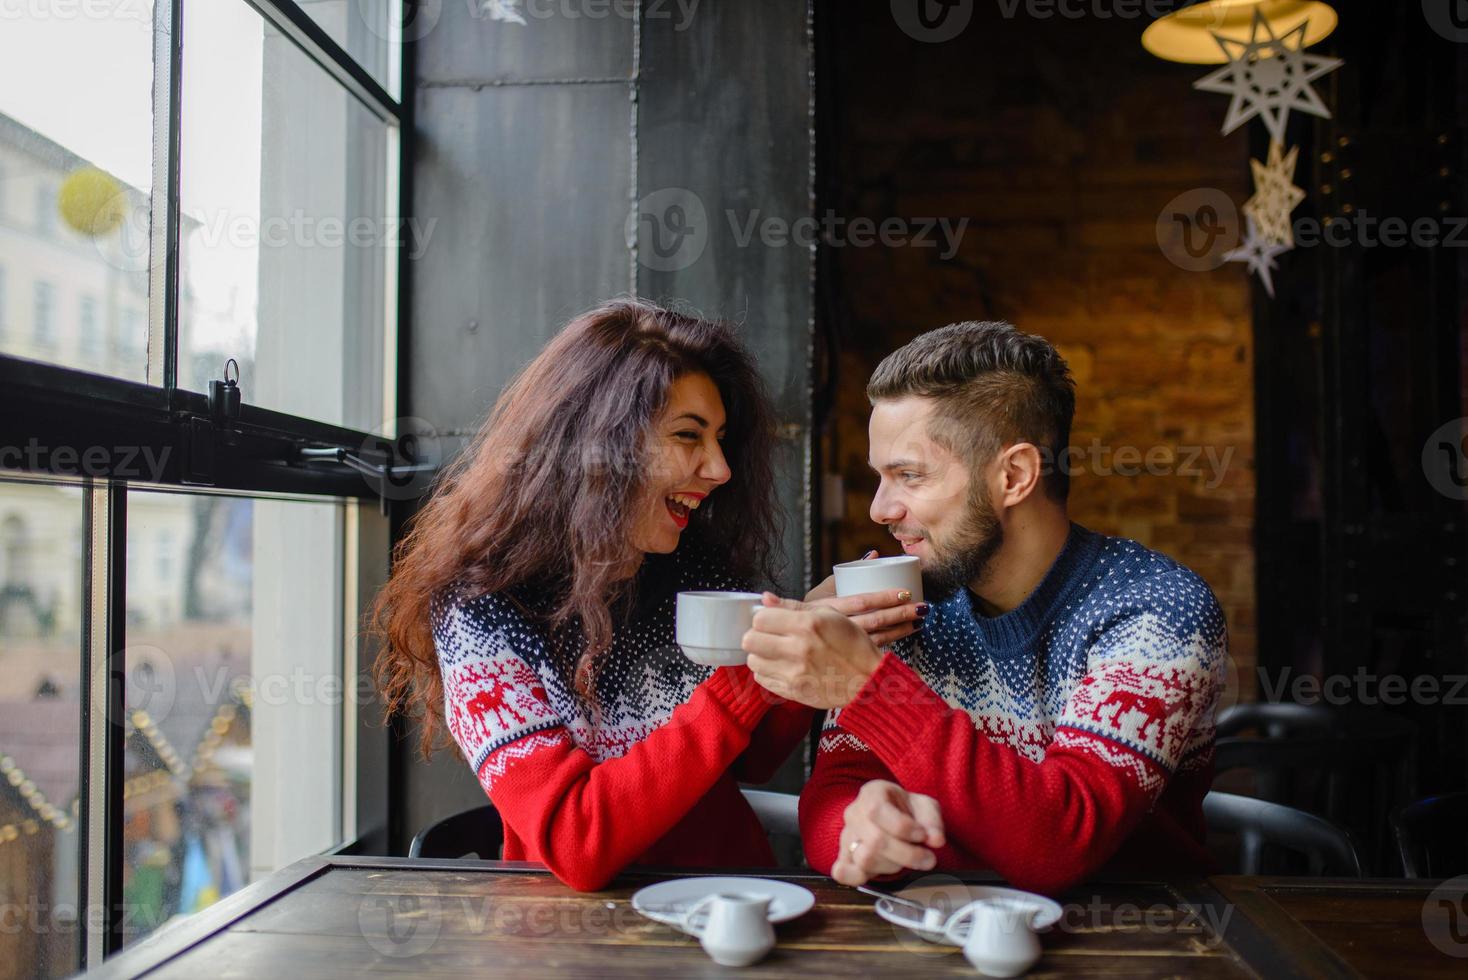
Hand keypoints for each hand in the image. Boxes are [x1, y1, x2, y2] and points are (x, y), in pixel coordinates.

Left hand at [743, 594, 883, 708]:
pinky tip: (783, 667)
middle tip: (768, 637)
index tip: (772, 621)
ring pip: (753, 661)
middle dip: (756, 636)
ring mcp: (794, 674)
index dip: (763, 618)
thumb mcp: (830, 615)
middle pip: (749, 640)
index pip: (760, 619)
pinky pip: (762, 680)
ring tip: (776, 653)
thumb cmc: (852, 645)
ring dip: (761, 655)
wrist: (868, 680)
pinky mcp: (793, 692)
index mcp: (807, 625)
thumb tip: (766, 598)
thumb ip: (794, 606)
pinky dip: (768, 673)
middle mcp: (798, 649)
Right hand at [805, 552, 926, 646]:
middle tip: (921, 607)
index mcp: (828, 607)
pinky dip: (892, 641)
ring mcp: (842, 645)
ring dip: (901, 630)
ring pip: (877, 638)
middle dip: (901, 614)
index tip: (906, 592)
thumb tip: (874, 553)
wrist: (791, 640)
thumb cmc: (809, 610)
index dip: (886, 598)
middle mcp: (836, 627)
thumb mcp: (822, 589)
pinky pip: (874, 650)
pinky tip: (905, 634)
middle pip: (874, 621)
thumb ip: (847, 572)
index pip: (862, 601)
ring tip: (919, 621)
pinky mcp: (848, 656)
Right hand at [832, 780, 945, 885]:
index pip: (877, 810)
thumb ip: (932, 821)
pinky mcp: (845, 858)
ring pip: (865, 859)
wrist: (891, 816)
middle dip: (907, 854)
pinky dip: (856, 878)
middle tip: (928, 859)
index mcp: (872, 793)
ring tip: (906, 860)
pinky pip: (843, 872)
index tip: (922, 836)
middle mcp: (854, 814)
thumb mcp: (924, 806)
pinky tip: (873, 875)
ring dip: (893, 865)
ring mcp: (847, 836)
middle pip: (874, 840)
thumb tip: (935, 840)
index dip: (902, 827)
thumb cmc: (905, 810)